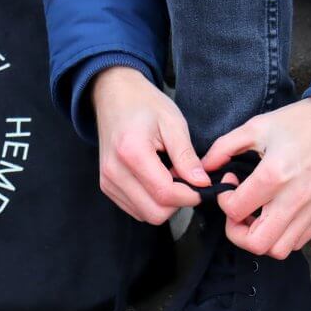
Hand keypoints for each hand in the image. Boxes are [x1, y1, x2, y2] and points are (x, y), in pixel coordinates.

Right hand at [92, 66, 206, 223]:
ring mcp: (107, 182)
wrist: (114, 95)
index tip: (203, 184)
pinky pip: (136, 210)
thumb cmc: (145, 104)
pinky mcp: (107, 187)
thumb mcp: (173, 123)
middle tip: (185, 178)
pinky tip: (157, 179)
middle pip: (155, 212)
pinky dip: (152, 201)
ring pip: (146, 215)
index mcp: (131, 152)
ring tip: (170, 175)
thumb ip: (187, 156)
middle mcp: (114, 172)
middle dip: (178, 202)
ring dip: (165, 203)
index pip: (165, 194)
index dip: (191, 195)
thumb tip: (202, 184)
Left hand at [202, 97, 310, 257]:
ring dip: (261, 238)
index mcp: (274, 175)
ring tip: (258, 217)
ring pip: (278, 250)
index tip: (231, 186)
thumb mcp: (257, 126)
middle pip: (256, 243)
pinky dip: (282, 236)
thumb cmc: (302, 122)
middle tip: (237, 214)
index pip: (235, 210)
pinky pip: (298, 242)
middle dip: (237, 233)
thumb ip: (224, 147)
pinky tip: (277, 215)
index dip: (224, 201)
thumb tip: (204, 167)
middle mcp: (294, 199)